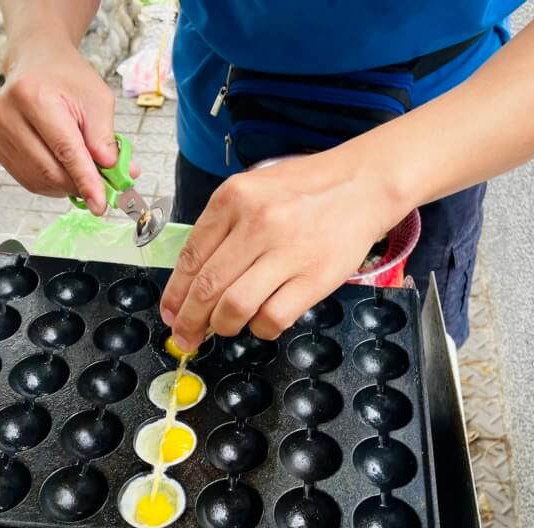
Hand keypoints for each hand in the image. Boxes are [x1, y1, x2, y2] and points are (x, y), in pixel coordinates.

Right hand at [0, 31, 136, 213]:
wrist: (36, 62)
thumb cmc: (68, 78)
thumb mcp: (98, 99)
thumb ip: (105, 138)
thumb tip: (113, 172)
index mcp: (34, 96)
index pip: (65, 149)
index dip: (85, 180)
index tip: (100, 204)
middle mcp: (8, 114)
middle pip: (50, 169)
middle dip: (79, 185)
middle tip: (101, 189)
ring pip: (38, 179)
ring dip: (66, 186)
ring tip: (82, 171)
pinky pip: (27, 179)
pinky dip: (50, 184)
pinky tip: (63, 170)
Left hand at [160, 151, 387, 351]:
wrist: (363, 184)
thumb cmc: (305, 190)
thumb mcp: (253, 191)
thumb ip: (222, 228)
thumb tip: (191, 283)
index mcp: (233, 198)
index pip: (190, 257)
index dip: (175, 294)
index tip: (170, 314)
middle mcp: (257, 223)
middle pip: (207, 287)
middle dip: (189, 321)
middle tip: (185, 337)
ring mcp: (288, 251)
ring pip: (234, 307)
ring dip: (223, 326)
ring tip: (226, 326)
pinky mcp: (316, 277)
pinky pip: (272, 318)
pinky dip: (260, 328)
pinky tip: (261, 320)